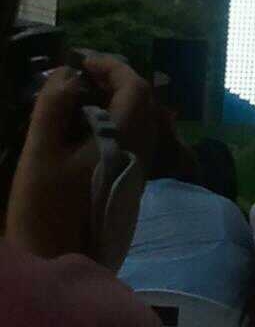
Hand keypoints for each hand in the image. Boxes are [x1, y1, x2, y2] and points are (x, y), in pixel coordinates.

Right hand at [6, 55, 154, 259]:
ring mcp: (138, 170)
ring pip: (139, 122)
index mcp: (124, 141)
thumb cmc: (44, 210)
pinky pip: (131, 140)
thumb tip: (68, 74)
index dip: (112, 67)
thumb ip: (53, 108)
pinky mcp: (129, 184)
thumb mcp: (39, 154)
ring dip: (115, 102)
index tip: (81, 61)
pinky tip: (83, 127)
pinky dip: (113, 123)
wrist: (59, 265)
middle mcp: (140, 153)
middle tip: (78, 76)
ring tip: (77, 97)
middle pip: (142, 104)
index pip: (135, 89)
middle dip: (115, 81)